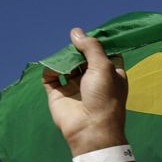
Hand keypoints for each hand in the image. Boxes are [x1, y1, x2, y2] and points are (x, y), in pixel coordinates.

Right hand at [42, 28, 128, 155]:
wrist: (90, 129)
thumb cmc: (105, 98)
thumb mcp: (104, 67)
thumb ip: (91, 47)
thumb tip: (76, 32)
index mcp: (111, 74)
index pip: (104, 53)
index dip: (97, 44)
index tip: (90, 35)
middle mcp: (93, 79)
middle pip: (82, 56)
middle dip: (77, 49)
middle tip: (74, 45)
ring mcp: (75, 86)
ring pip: (66, 64)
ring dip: (64, 58)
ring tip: (65, 58)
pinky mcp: (58, 93)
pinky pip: (50, 76)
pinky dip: (50, 69)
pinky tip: (55, 69)